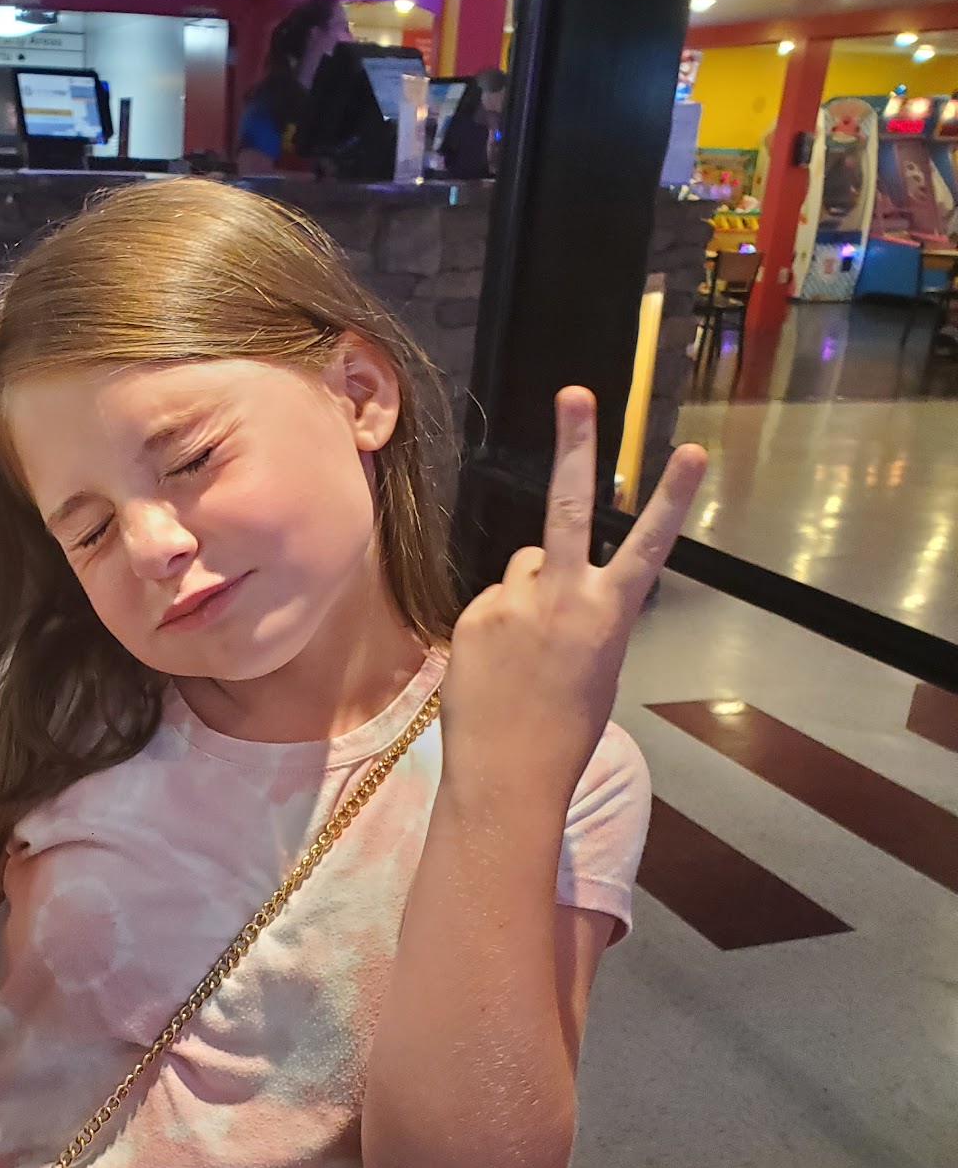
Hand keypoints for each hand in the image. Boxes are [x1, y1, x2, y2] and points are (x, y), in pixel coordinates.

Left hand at [442, 387, 705, 799]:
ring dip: (527, 589)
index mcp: (609, 615)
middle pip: (569, 506)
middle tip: (577, 393)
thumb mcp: (596, 667)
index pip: (649, 545)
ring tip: (528, 651)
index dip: (673, 497)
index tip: (693, 450)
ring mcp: (514, 602)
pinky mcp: (475, 613)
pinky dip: (497, 623)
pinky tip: (498, 666)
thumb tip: (546, 576)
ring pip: (524, 566)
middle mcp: (564, 598)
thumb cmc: (564, 729)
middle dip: (576, 443)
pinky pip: (493, 600)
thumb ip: (581, 610)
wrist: (508, 774)